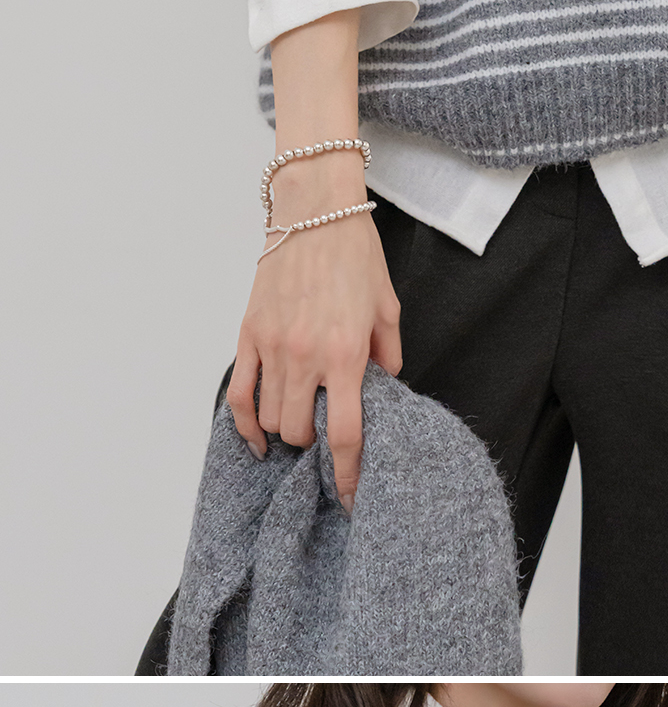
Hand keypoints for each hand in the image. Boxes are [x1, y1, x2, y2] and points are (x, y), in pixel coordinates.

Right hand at [226, 211, 401, 507]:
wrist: (314, 210)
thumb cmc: (355, 254)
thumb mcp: (388, 309)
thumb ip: (387, 358)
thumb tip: (381, 393)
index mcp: (346, 354)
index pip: (345, 436)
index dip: (349, 476)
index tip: (351, 496)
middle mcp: (306, 356)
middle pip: (301, 434)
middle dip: (314, 445)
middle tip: (325, 434)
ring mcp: (272, 347)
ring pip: (271, 420)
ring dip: (286, 430)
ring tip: (300, 422)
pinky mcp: (249, 335)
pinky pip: (240, 396)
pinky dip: (246, 425)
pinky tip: (257, 440)